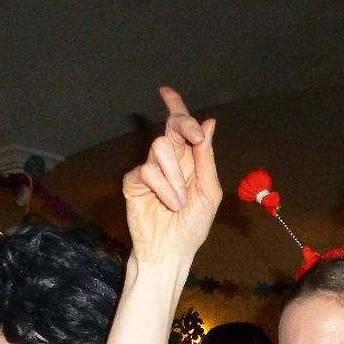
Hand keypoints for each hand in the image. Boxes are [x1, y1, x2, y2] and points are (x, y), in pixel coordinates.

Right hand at [123, 87, 221, 264]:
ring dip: (175, 174)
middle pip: (171, 128)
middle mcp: (168, 162)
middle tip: (194, 138)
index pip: (181, 128)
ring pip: (160, 147)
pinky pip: (147, 170)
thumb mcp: (209, 192)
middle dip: (183, 125)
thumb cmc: (192, 226)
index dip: (175, 107)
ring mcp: (149, 171)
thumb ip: (206, 158)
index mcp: (188, 161)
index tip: (167, 92)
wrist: (172, 251)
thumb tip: (209, 123)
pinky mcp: (134, 182)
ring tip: (180, 201)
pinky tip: (169, 204)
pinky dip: (163, 187)